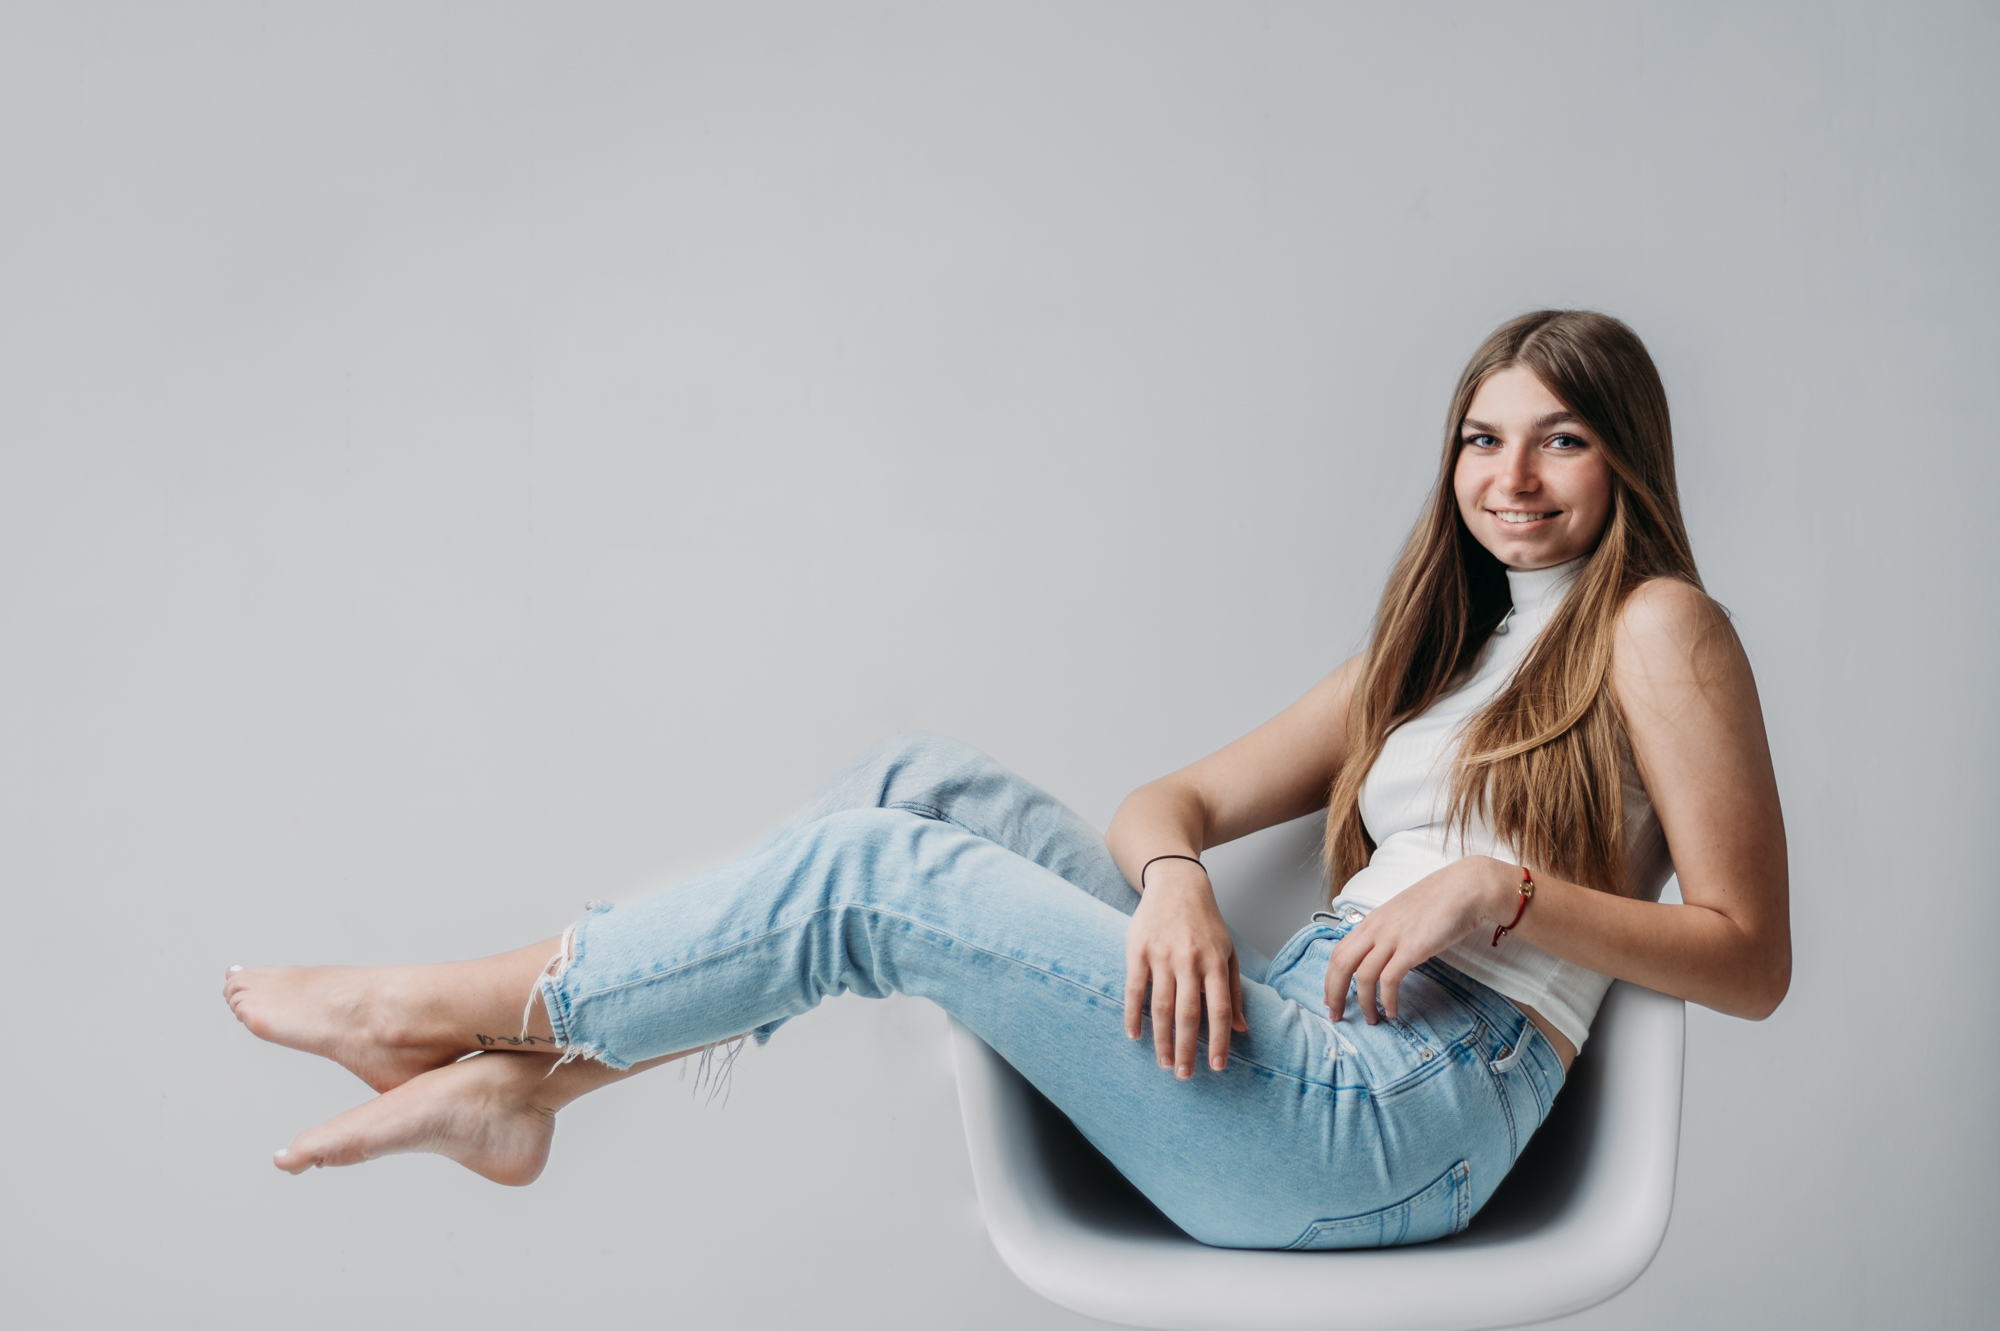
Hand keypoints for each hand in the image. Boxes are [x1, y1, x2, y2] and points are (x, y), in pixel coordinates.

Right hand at [1124, 862, 1247, 1076]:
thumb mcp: (1228, 952)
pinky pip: (1134, 988)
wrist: (1177, 884)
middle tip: (1184, 1076)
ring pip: (1161, 1006)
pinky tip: (1134, 1035)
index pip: (1220, 1009)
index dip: (1218, 1041)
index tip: (1216, 1067)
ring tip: (1163, 1063)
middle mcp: (1189, 960)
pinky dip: (1132, 1014)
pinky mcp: (1138, 950)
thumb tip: (1241, 1029)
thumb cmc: (1205, 922)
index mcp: (1215, 962)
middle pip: (1188, 1013)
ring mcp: (1162, 955)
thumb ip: (1234, 990)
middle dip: (1186, 1049)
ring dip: (1161, 1039)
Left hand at [1323, 856, 1513, 1022]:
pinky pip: (1389, 980)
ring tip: (1371, 1019)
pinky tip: (1392, 1011)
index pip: (1339, 951)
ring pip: (1362, 976)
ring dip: (1363, 1003)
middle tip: (1337, 1015)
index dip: (1330, 977)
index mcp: (1371, 920)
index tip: (1331, 997)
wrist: (1465, 888)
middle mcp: (1376, 928)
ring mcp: (1392, 938)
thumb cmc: (1439, 900)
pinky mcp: (1411, 948)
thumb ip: (1388, 932)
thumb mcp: (1402, 914)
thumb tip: (1381, 954)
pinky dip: (1387, 1000)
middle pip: (1341, 965)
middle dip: (1335, 993)